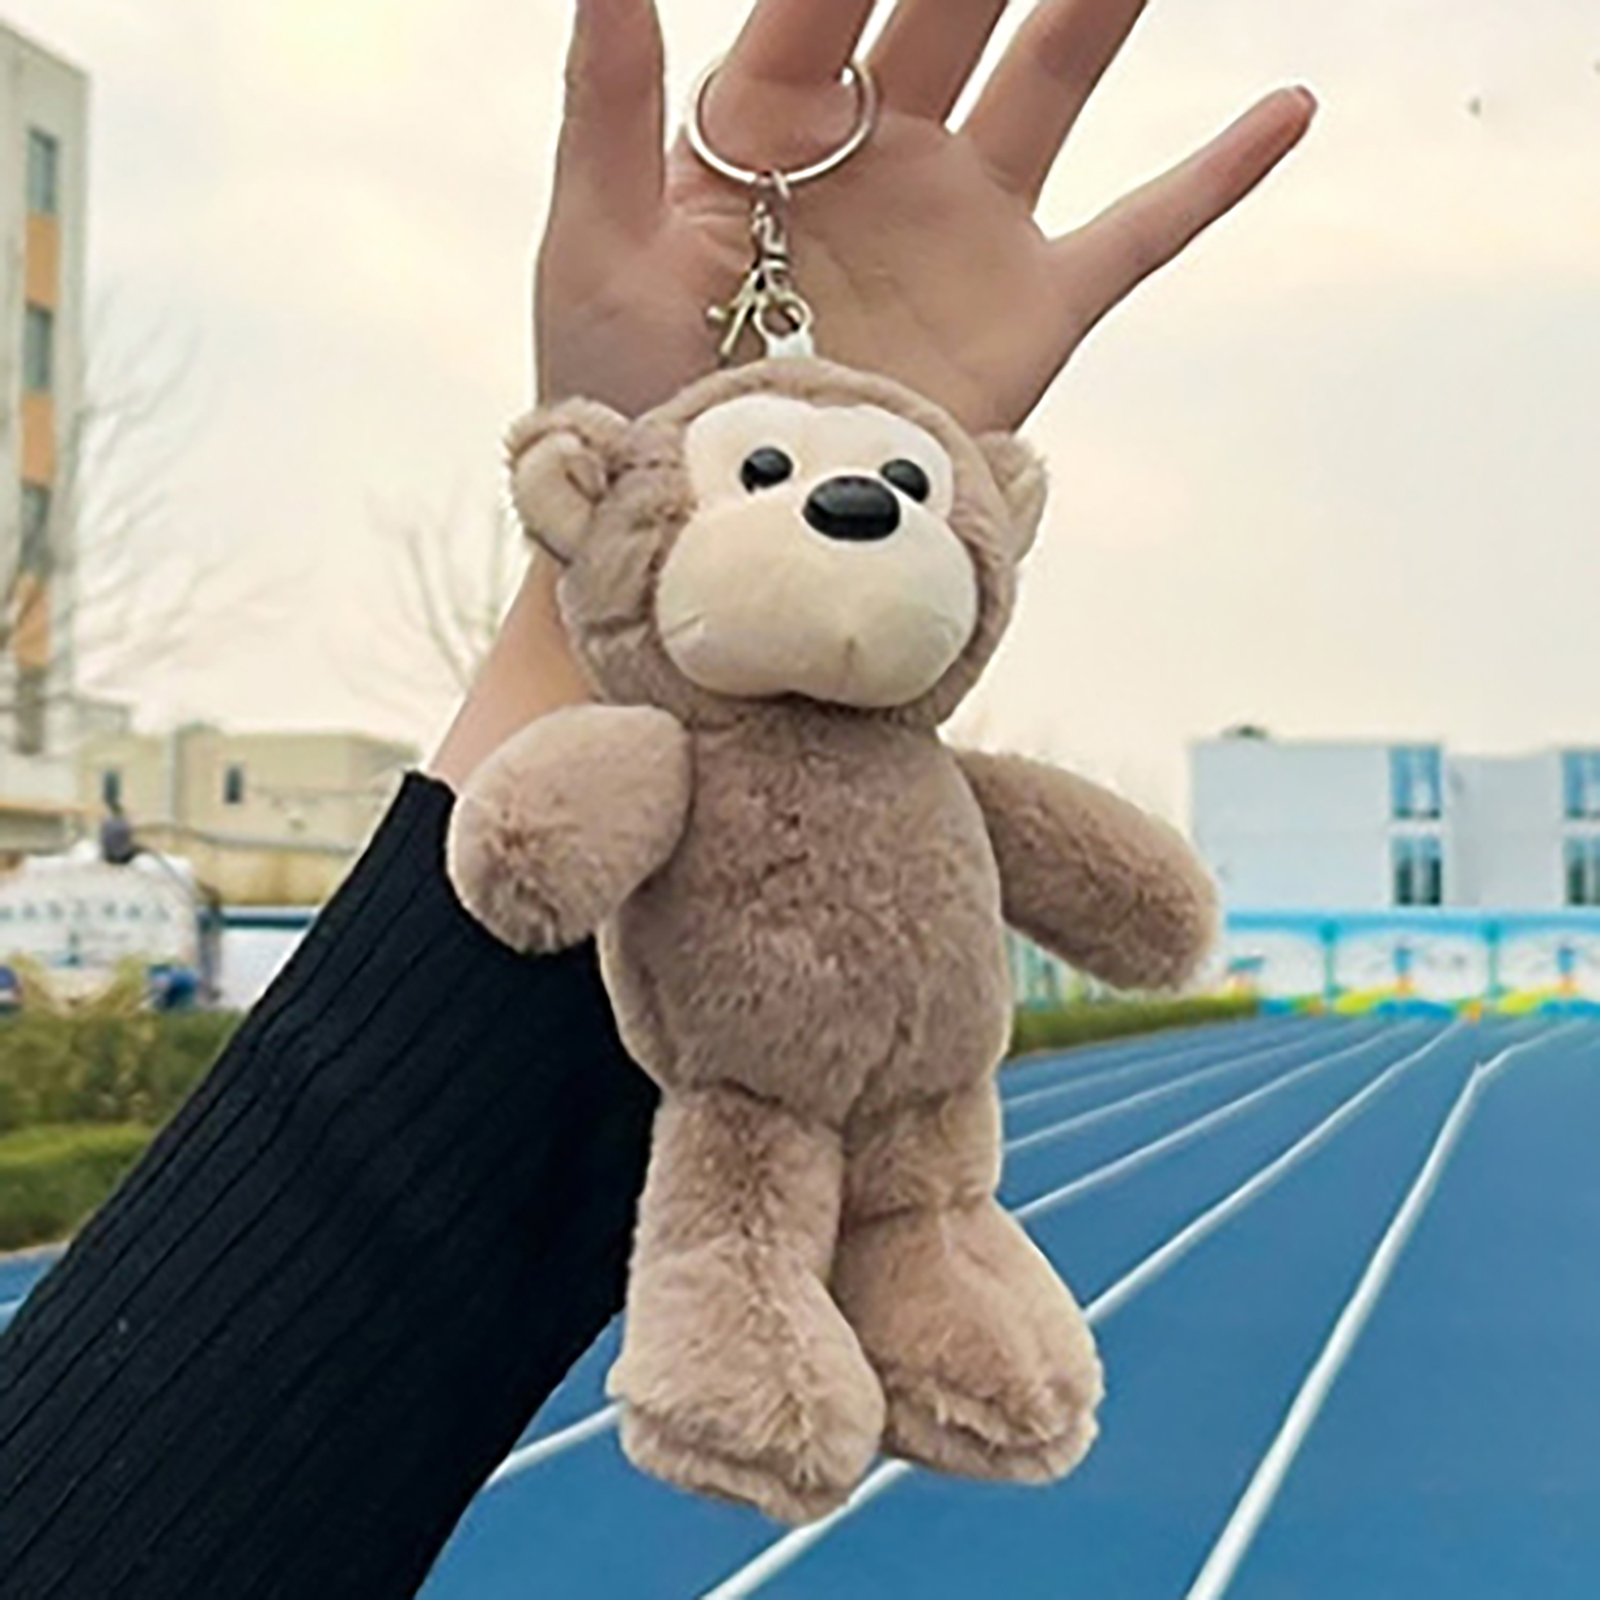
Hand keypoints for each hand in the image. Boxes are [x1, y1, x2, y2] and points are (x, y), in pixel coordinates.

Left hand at [540, 0, 1316, 432]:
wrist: (718, 534)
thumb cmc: (628, 397)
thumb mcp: (596, 249)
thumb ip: (608, 105)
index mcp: (769, 124)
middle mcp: (878, 155)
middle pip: (955, 0)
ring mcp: (962, 228)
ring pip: (1055, 80)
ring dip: (1103, 3)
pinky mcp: (1030, 313)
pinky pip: (1142, 232)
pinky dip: (1216, 178)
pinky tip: (1288, 107)